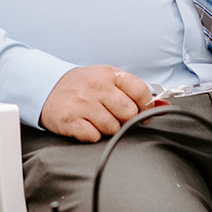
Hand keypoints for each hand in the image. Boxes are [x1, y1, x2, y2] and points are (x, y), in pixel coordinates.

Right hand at [39, 64, 153, 141]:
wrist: (46, 88)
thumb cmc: (83, 86)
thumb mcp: (109, 81)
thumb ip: (135, 93)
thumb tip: (164, 105)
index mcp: (109, 74)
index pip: (140, 91)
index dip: (145, 106)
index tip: (140, 111)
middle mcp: (96, 87)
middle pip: (129, 113)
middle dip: (125, 120)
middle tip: (115, 117)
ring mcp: (82, 103)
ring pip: (112, 127)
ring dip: (108, 129)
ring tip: (98, 120)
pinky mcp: (70, 120)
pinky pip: (93, 136)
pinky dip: (92, 136)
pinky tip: (86, 126)